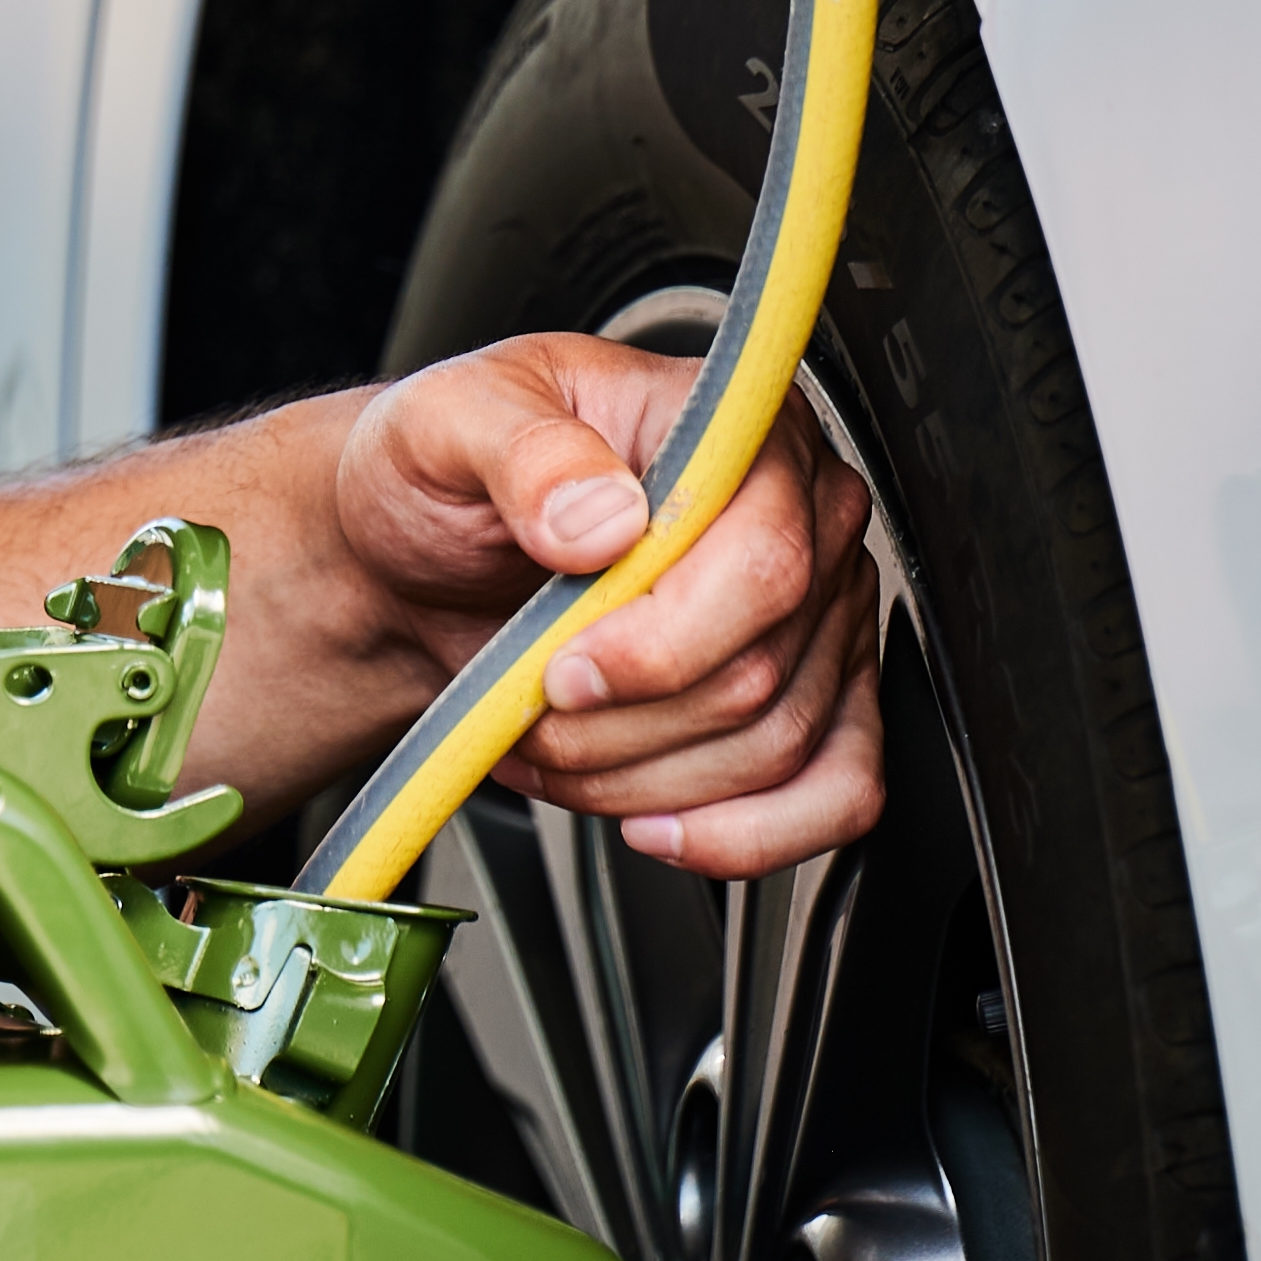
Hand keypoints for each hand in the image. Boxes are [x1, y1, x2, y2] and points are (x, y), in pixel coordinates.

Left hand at [325, 335, 882, 875]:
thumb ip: (521, 451)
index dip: (662, 644)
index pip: (764, 561)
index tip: (563, 671)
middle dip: (625, 722)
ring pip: (775, 748)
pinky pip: (835, 796)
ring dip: (641, 779)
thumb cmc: (448, 478)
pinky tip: (655, 827)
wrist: (424, 556)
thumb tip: (602, 513)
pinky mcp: (816, 698)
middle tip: (533, 709)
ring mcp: (820, 615)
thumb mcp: (443, 424)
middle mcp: (804, 517)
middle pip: (762, 673)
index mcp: (741, 428)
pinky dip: (742, 836)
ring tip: (550, 748)